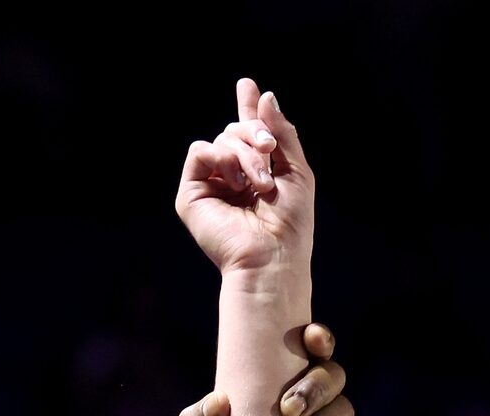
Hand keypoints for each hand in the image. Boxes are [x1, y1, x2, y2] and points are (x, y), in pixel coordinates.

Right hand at [175, 78, 314, 276]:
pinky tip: (236, 183)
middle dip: (256, 134)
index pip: (248, 134)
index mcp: (257, 173)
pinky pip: (199, 151)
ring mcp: (210, 184)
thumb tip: (263, 95)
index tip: (247, 85)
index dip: (248, 109)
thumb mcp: (298, 171)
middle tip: (270, 151)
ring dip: (245, 155)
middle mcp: (232, 177)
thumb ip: (282, 133)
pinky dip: (220, 158)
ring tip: (260, 184)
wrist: (272, 256)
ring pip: (221, 138)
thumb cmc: (291, 224)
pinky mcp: (192, 194)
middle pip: (236, 129)